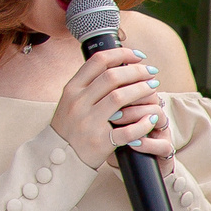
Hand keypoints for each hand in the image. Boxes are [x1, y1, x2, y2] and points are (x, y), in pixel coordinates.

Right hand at [50, 47, 166, 166]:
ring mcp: (89, 122)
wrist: (58, 155)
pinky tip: (152, 118)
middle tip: (151, 73)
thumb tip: (116, 66)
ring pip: (120, 97)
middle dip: (137, 71)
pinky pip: (128, 129)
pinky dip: (143, 123)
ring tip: (153, 89)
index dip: (121, 54)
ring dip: (141, 90)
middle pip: (112, 77)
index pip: (98, 61)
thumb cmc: (69, 125)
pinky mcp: (100, 141)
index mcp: (72, 89)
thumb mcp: (70, 100)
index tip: (137, 56)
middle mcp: (79, 102)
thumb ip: (88, 85)